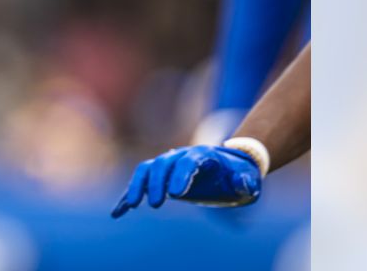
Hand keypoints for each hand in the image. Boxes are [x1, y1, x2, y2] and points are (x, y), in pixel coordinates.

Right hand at [111, 145, 260, 217]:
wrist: (228, 168)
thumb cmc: (239, 175)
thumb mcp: (248, 179)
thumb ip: (245, 182)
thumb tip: (243, 183)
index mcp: (202, 155)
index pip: (188, 162)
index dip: (181, 176)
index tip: (175, 195)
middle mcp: (180, 156)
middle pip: (162, 165)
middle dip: (156, 183)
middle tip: (155, 205)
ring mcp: (168, 165)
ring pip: (146, 170)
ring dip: (137, 186)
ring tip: (132, 205)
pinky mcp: (161, 178)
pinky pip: (140, 183)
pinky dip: (128, 196)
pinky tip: (118, 212)